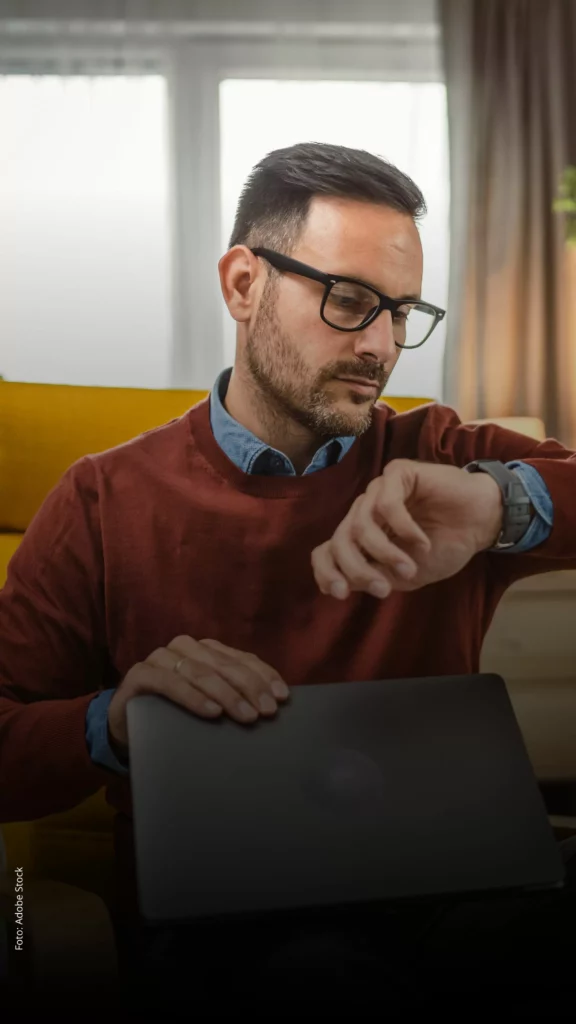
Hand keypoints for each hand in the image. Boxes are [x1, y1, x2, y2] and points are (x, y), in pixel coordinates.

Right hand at [108, 636, 289, 752]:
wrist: (126, 728)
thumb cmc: (175, 715)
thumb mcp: (209, 704)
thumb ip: (233, 696)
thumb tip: (272, 705)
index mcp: (206, 650)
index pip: (241, 658)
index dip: (263, 675)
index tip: (282, 697)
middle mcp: (184, 648)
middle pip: (224, 664)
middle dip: (249, 687)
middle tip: (267, 711)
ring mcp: (160, 659)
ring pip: (200, 671)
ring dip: (226, 694)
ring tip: (246, 716)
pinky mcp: (139, 676)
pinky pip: (169, 683)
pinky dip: (193, 697)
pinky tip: (212, 712)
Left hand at [311, 459, 502, 599]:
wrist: (482, 521)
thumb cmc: (445, 546)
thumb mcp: (406, 575)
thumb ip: (376, 576)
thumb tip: (345, 583)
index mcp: (362, 536)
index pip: (325, 551)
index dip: (327, 572)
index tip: (341, 594)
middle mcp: (364, 511)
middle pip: (339, 541)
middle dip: (357, 570)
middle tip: (384, 589)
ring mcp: (378, 491)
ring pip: (360, 525)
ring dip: (385, 553)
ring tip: (410, 567)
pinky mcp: (398, 473)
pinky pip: (386, 504)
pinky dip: (403, 529)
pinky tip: (422, 542)